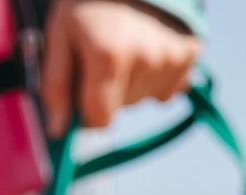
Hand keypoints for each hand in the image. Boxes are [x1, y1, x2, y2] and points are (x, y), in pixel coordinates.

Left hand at [41, 0, 200, 135]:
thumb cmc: (87, 1)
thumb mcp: (59, 35)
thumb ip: (55, 85)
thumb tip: (57, 131)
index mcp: (109, 58)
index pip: (100, 121)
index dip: (86, 113)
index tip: (81, 91)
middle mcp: (145, 60)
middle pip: (121, 109)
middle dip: (107, 93)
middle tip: (102, 55)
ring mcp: (170, 57)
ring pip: (142, 99)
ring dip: (130, 84)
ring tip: (124, 46)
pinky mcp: (189, 52)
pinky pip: (166, 88)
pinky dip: (153, 77)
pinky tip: (144, 49)